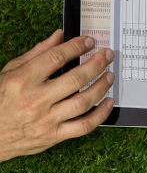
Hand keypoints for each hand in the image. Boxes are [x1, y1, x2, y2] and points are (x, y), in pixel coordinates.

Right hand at [0, 31, 114, 162]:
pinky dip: (101, 114)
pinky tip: (109, 102)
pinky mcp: (53, 136)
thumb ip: (37, 53)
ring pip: (83, 101)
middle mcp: (35, 100)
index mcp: (22, 80)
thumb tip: (59, 36)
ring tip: (110, 76)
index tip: (89, 42)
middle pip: (76, 79)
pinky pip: (84, 126)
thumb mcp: (10, 72)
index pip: (57, 58)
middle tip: (108, 55)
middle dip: (97, 64)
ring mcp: (45, 120)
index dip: (77, 47)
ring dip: (102, 86)